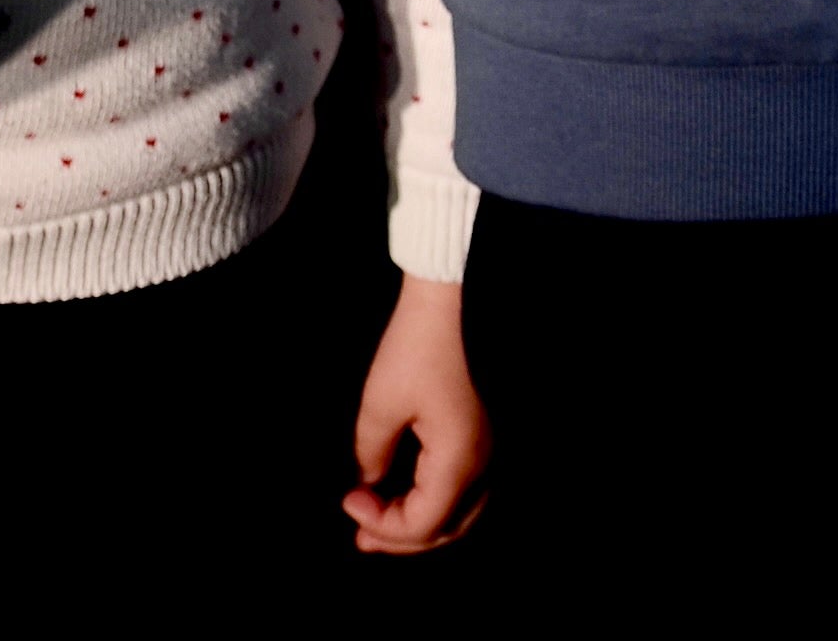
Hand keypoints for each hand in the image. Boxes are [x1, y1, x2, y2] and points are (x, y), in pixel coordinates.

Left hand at [344, 272, 488, 553]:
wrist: (453, 300)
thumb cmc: (417, 348)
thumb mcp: (380, 405)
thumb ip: (372, 457)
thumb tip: (370, 485)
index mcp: (460, 459)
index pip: (423, 524)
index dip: (382, 524)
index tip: (348, 500)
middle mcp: (484, 462)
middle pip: (446, 527)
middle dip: (401, 536)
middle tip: (361, 536)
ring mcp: (490, 448)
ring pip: (460, 511)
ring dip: (419, 521)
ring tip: (380, 521)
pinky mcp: (485, 434)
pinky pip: (464, 488)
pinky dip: (435, 500)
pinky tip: (406, 492)